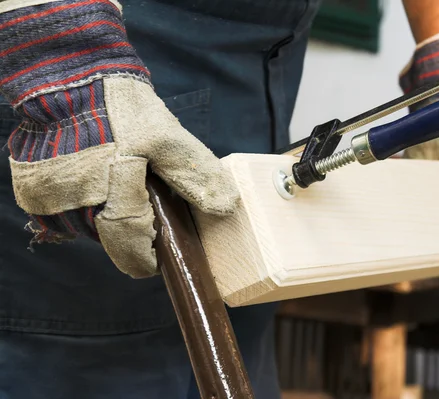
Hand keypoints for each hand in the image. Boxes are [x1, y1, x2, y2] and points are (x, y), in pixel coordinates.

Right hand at [0, 0, 238, 277]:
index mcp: (111, 198)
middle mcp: (75, 207)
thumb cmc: (123, 110)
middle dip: (130, 230)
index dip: (146, 260)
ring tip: (119, 184)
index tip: (158, 258)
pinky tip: (96, 181)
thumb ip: (195, 175)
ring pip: (88, 227)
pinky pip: (65, 214)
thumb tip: (225, 208)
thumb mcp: (169, 139)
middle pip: (110, 240)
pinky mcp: (35, 192)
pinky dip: (83, 205)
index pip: (129, 251)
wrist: (71, 80)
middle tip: (144, 204)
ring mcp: (51, 201)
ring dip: (105, 215)